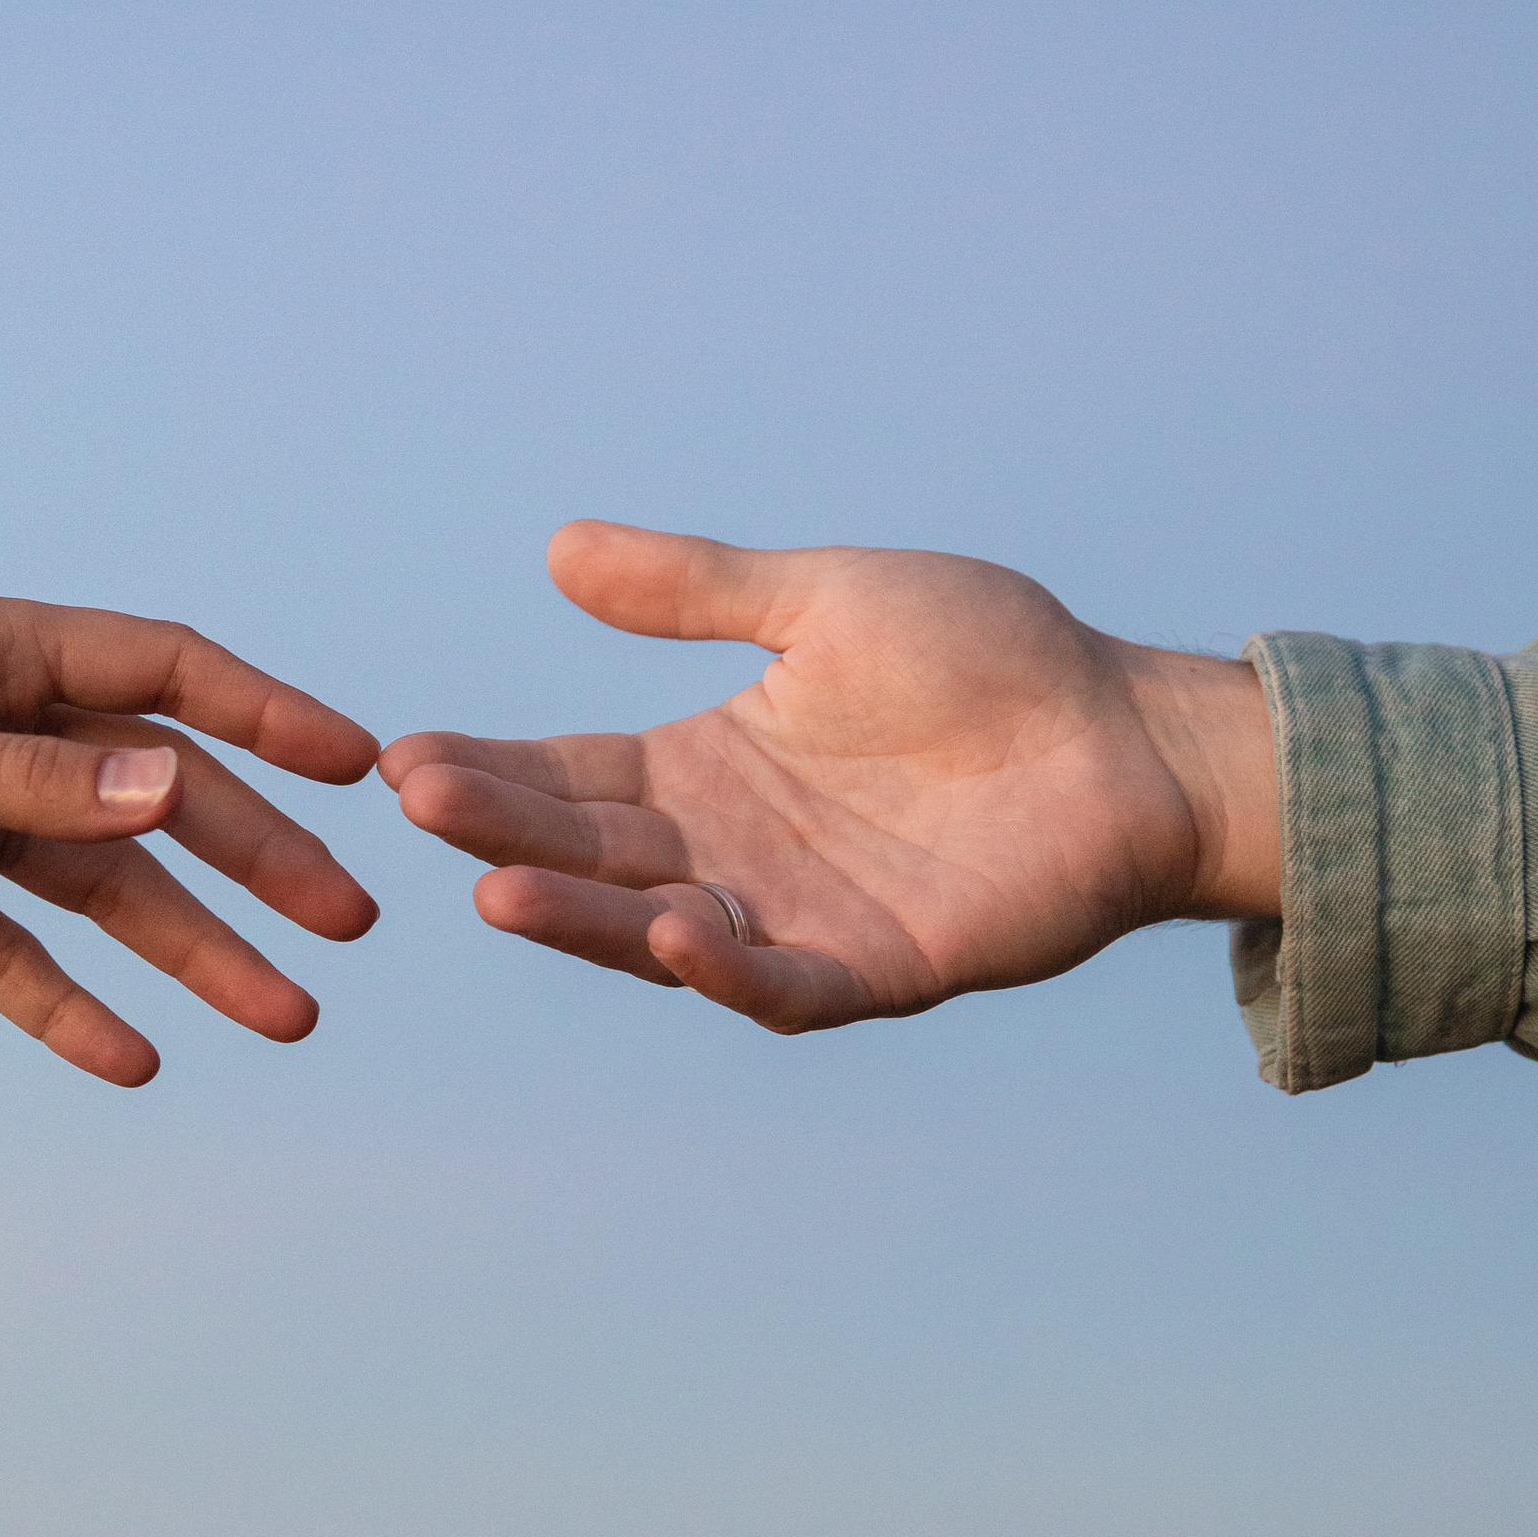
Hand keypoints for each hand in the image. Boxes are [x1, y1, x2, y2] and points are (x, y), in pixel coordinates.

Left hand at [0, 590, 380, 1083]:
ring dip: (189, 949)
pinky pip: (12, 955)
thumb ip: (22, 783)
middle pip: (153, 796)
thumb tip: (169, 787)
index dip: (269, 718)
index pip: (165, 674)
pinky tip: (135, 1060)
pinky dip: (69, 1006)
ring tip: (281, 1018)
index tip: (361, 773)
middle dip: (256, 861)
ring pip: (99, 887)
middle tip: (347, 929)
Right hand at [380, 523, 1277, 1035]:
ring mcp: (797, 921)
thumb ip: (695, 590)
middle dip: (507, 831)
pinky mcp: (876, 971)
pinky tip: (677, 933)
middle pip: (592, 853)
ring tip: (503, 890)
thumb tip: (559, 547)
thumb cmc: (993, 659)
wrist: (1135, 733)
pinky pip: (783, 988)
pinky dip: (727, 972)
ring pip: (660, 934)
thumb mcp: (821, 601)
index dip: (491, 770)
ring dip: (583, 918)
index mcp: (709, 770)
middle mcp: (732, 855)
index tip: (402, 755)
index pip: (570, 776)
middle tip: (422, 801)